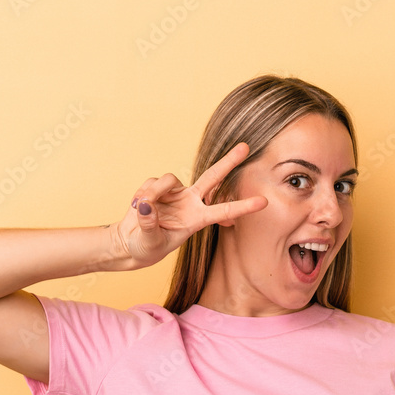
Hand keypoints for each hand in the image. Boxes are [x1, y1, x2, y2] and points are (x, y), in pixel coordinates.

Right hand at [116, 142, 267, 268]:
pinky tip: (136, 206)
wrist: (130, 242)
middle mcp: (190, 203)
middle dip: (228, 161)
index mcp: (197, 220)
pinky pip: (151, 183)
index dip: (243, 206)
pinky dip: (141, 195)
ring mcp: (175, 193)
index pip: (224, 211)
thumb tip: (147, 205)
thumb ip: (149, 225)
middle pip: (212, 177)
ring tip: (142, 208)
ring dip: (154, 192)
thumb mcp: (150, 242)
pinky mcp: (158, 187)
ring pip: (169, 179)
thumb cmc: (146, 248)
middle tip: (246, 146)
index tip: (263, 202)